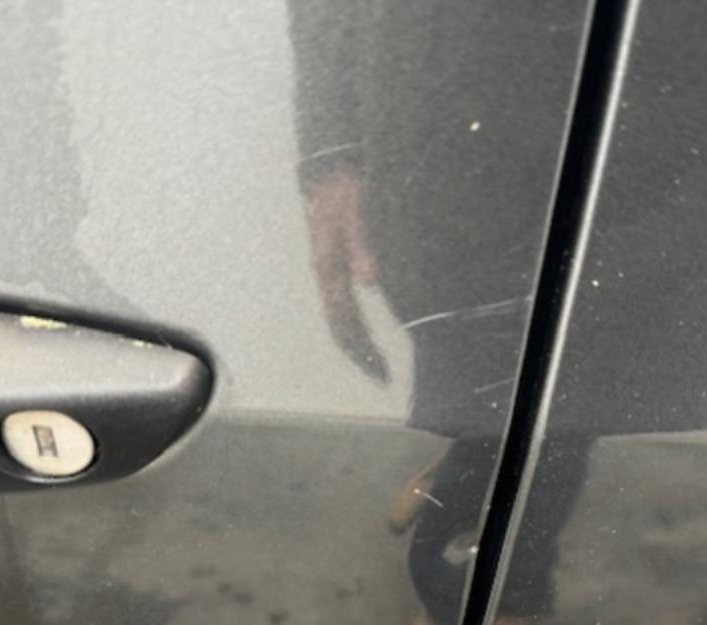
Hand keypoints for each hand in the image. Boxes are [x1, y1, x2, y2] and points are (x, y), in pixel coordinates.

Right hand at [305, 167, 389, 382]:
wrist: (329, 166)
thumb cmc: (346, 185)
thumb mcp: (357, 208)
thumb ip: (363, 243)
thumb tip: (369, 280)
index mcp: (329, 265)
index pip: (342, 319)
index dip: (360, 348)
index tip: (380, 370)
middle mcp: (325, 273)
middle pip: (339, 326)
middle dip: (360, 354)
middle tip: (381, 376)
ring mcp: (327, 270)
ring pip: (338, 317)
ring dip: (356, 343)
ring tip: (374, 363)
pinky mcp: (332, 265)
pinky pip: (340, 305)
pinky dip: (353, 325)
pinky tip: (364, 333)